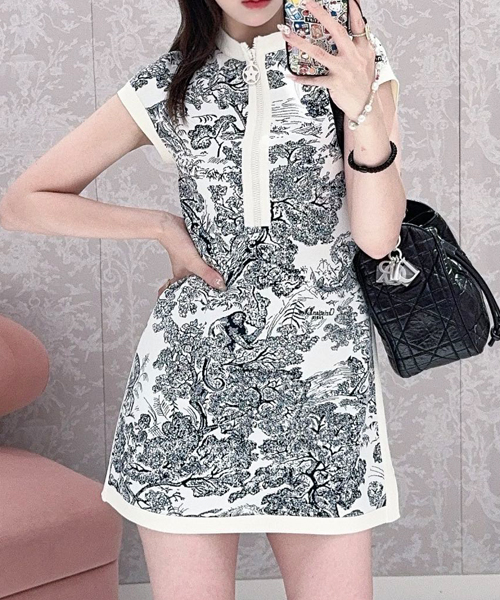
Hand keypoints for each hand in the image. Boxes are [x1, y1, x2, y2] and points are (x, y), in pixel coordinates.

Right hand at [156, 212, 225, 296]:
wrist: (170, 224)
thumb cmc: (175, 244)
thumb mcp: (193, 262)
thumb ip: (206, 273)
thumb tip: (220, 285)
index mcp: (183, 276)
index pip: (191, 290)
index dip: (198, 296)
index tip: (210, 302)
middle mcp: (188, 268)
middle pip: (201, 279)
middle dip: (210, 283)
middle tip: (223, 290)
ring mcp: (193, 259)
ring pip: (205, 267)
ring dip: (213, 269)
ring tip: (226, 276)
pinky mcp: (198, 249)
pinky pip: (207, 256)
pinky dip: (213, 258)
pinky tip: (222, 259)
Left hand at [280, 0, 376, 121]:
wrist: (366, 106)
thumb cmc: (364, 84)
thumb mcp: (368, 61)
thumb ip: (360, 45)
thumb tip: (352, 32)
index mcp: (363, 49)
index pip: (358, 25)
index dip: (353, 10)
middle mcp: (353, 57)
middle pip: (336, 31)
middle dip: (321, 15)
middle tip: (308, 4)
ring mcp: (343, 70)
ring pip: (319, 53)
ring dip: (300, 43)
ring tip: (287, 35)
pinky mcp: (335, 83)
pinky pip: (315, 80)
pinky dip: (302, 78)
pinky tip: (291, 75)